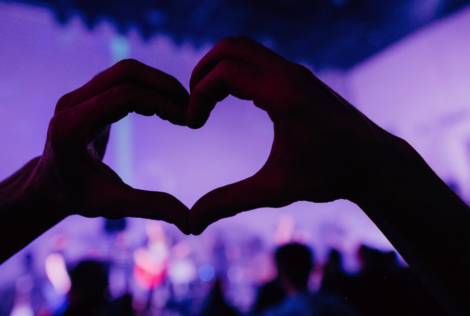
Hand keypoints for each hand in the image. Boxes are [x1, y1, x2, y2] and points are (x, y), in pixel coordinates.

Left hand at [30, 59, 189, 233]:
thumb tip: (190, 222)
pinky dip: (148, 87)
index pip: (123, 96)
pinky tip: (164, 109)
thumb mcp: (113, 204)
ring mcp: (78, 95)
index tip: (186, 120)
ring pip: (125, 70)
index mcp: (72, 128)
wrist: (49, 185)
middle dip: (164, 86)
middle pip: (125, 72)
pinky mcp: (88, 94)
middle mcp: (72, 104)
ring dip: (159, 84)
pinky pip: (122, 78)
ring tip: (181, 108)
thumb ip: (151, 207)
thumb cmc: (77, 196)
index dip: (161, 103)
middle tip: (190, 109)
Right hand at [188, 37, 392, 233]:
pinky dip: (237, 71)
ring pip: (244, 48)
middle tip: (194, 104)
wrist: (373, 163)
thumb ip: (230, 201)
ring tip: (208, 101)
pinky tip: (234, 101)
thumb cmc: (330, 175)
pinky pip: (259, 60)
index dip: (198, 96)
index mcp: (284, 95)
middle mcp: (290, 74)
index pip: (224, 73)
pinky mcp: (300, 78)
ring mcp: (297, 72)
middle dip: (202, 71)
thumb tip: (193, 222)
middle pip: (230, 47)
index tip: (193, 124)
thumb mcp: (276, 190)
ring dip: (219, 69)